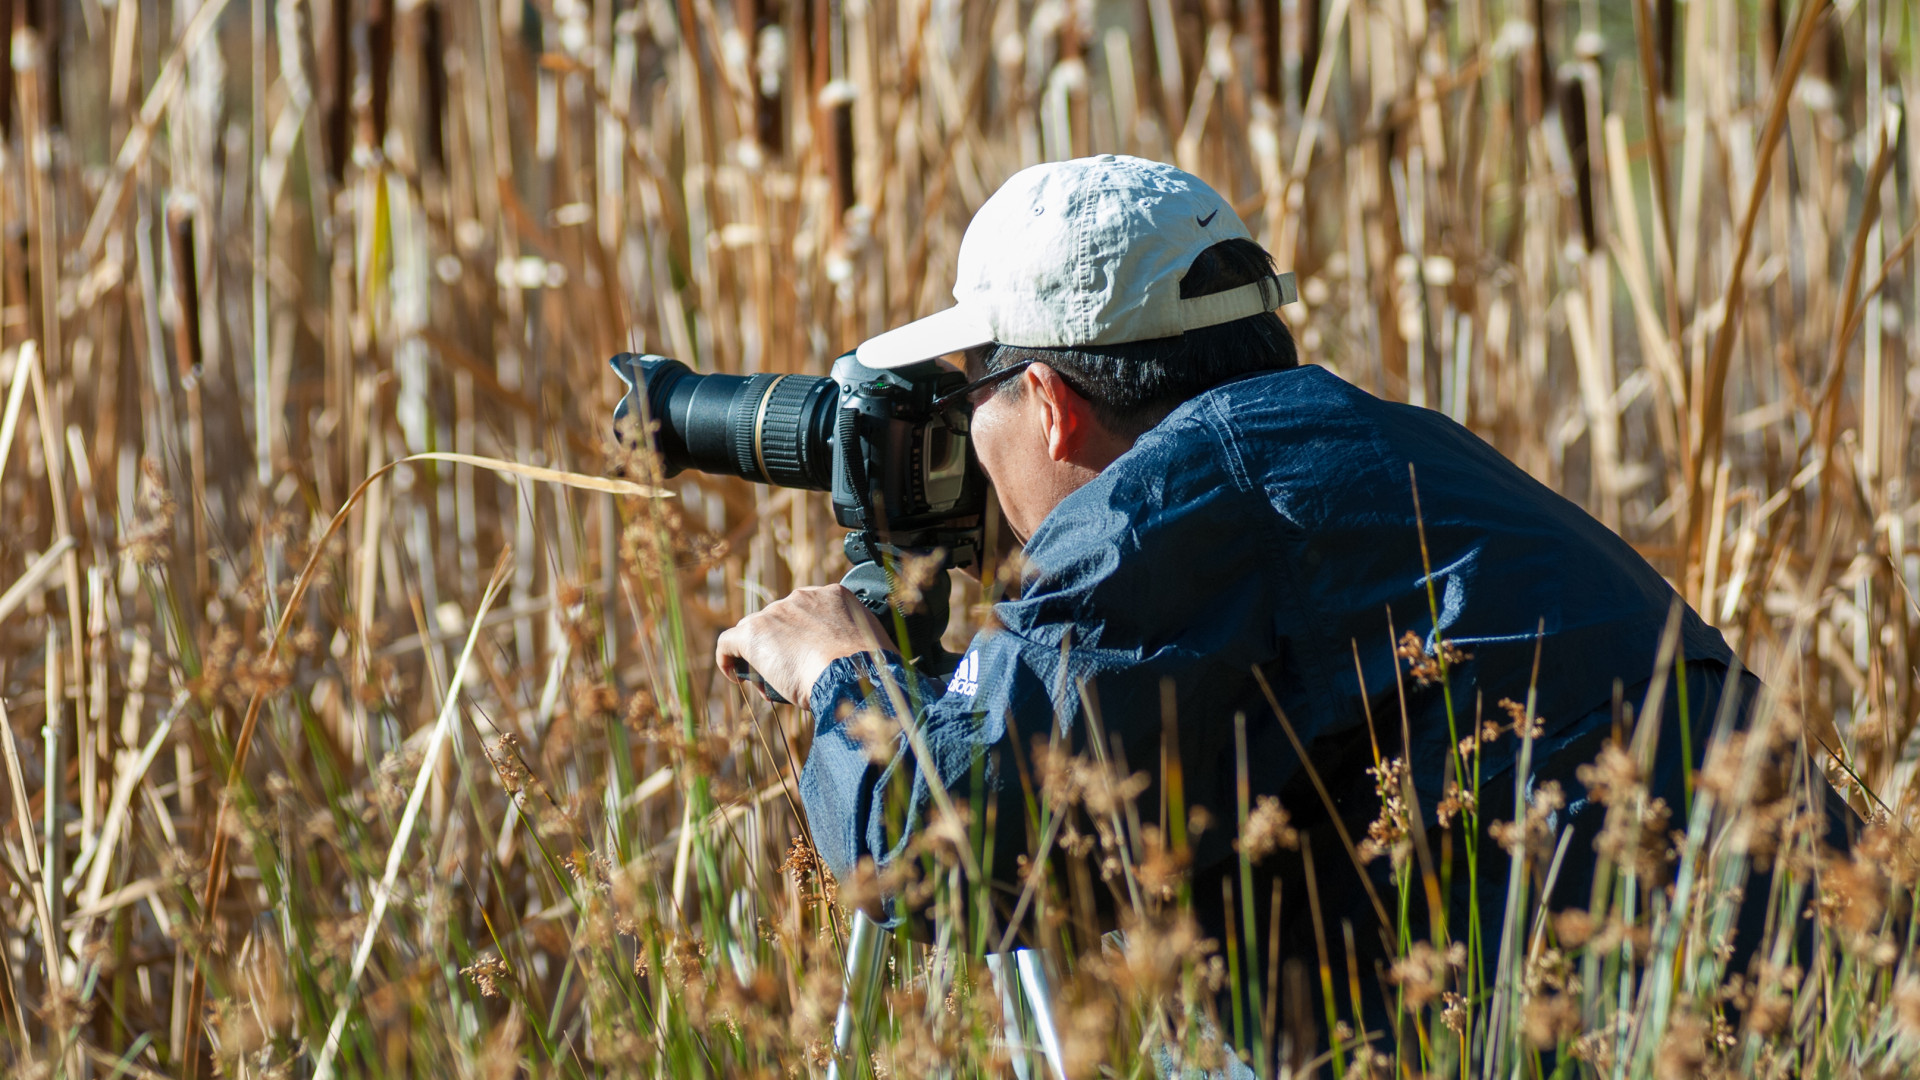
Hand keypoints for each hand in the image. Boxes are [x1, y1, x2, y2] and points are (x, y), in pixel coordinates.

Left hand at [716, 585, 892, 703]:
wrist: (852, 675)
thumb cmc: (867, 669)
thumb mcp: (868, 646)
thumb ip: (851, 643)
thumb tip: (845, 659)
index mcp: (834, 595)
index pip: (808, 611)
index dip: (805, 636)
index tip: (808, 656)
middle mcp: (802, 598)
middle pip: (780, 620)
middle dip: (783, 646)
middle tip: (791, 675)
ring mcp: (776, 613)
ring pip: (756, 632)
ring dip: (761, 656)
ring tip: (771, 684)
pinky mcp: (753, 633)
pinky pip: (729, 641)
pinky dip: (728, 657)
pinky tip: (733, 674)